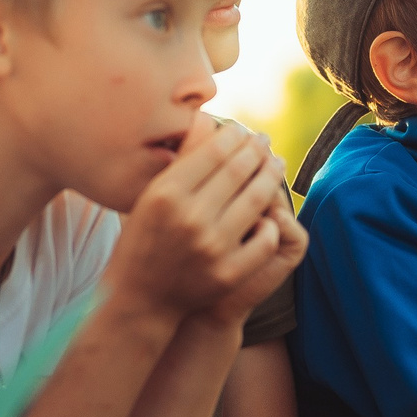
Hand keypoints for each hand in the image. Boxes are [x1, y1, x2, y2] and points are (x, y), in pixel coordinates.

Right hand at [103, 121, 294, 321]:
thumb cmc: (143, 238)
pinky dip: (270, 221)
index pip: (214, 151)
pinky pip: (264, 238)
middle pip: (239, 170)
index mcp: (166, 193)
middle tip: (265, 142)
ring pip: (256, 199)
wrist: (139, 298)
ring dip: (271, 177)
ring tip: (276, 164)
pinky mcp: (229, 273)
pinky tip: (271, 209)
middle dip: (257, 151)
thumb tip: (206, 117)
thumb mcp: (150, 195)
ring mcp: (212, 248)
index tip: (244, 130)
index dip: (235, 136)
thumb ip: (180, 158)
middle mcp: (189, 218)